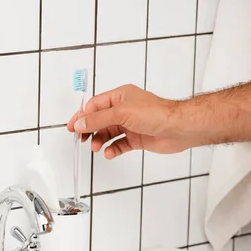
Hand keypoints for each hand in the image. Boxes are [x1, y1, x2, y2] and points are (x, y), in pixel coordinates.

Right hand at [67, 85, 193, 158]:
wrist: (178, 128)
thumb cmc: (156, 114)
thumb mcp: (121, 113)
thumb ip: (98, 119)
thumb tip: (80, 123)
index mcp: (120, 96)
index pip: (95, 106)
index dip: (82, 116)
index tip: (72, 127)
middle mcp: (125, 109)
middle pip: (100, 120)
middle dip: (89, 130)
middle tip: (81, 139)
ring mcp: (131, 125)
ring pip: (108, 133)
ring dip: (100, 141)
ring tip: (96, 147)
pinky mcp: (137, 138)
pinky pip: (119, 145)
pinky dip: (113, 149)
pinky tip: (110, 153)